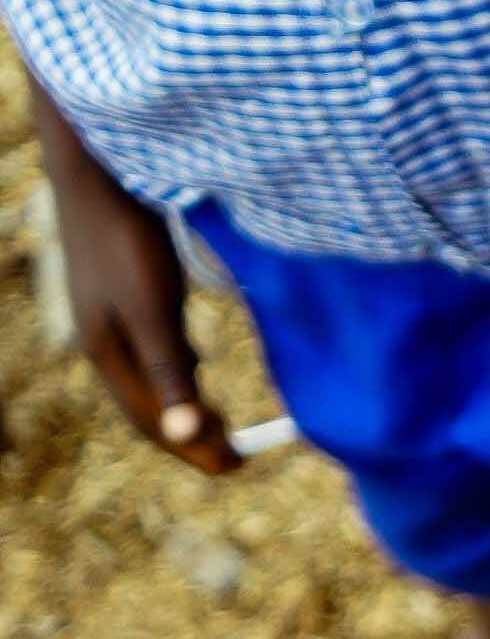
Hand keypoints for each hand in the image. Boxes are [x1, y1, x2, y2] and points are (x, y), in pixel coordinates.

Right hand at [62, 158, 239, 475]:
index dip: (196, 450)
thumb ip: (170, 370)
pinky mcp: (122, 292)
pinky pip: (152, 348)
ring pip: (150, 379)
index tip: (240, 466)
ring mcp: (110, 317)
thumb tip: (186, 432)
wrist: (100, 172)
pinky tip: (194, 359)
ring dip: (185, 404)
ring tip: (219, 421)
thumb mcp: (154, 310)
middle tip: (237, 456)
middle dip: (191, 435)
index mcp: (108, 354)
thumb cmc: (128, 240)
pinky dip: (178, 368)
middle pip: (149, 408)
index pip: (153, 422)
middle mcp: (105, 342)